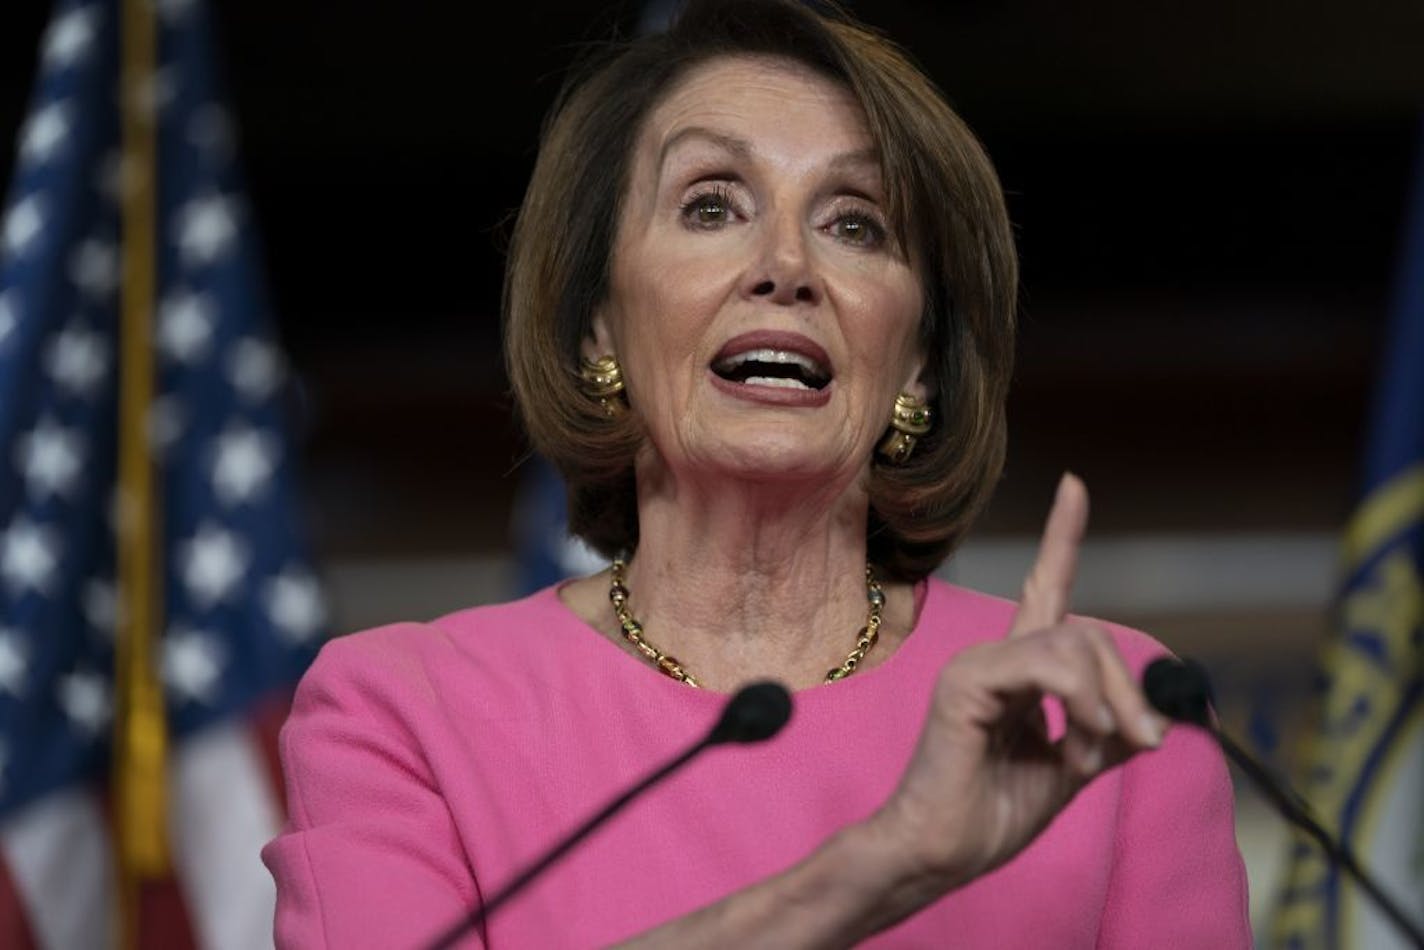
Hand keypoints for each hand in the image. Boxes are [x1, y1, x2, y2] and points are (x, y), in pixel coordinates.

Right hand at [872, 473, 1167, 890]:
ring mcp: (978, 664)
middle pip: (1086, 630)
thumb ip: (1108, 735)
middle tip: (1140, 742)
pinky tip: (1079, 741)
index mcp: (1017, 670)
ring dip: (1107, 701)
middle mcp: (996, 656)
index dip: (1061, 539)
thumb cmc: (989, 814)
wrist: (940, 852)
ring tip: (1097, 752)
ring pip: (1074, 642)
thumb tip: (1155, 720)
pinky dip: (1080, 702)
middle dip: (1127, 686)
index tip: (1075, 487)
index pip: (1043, 588)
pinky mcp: (969, 681)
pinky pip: (1047, 665)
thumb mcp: (1071, 768)